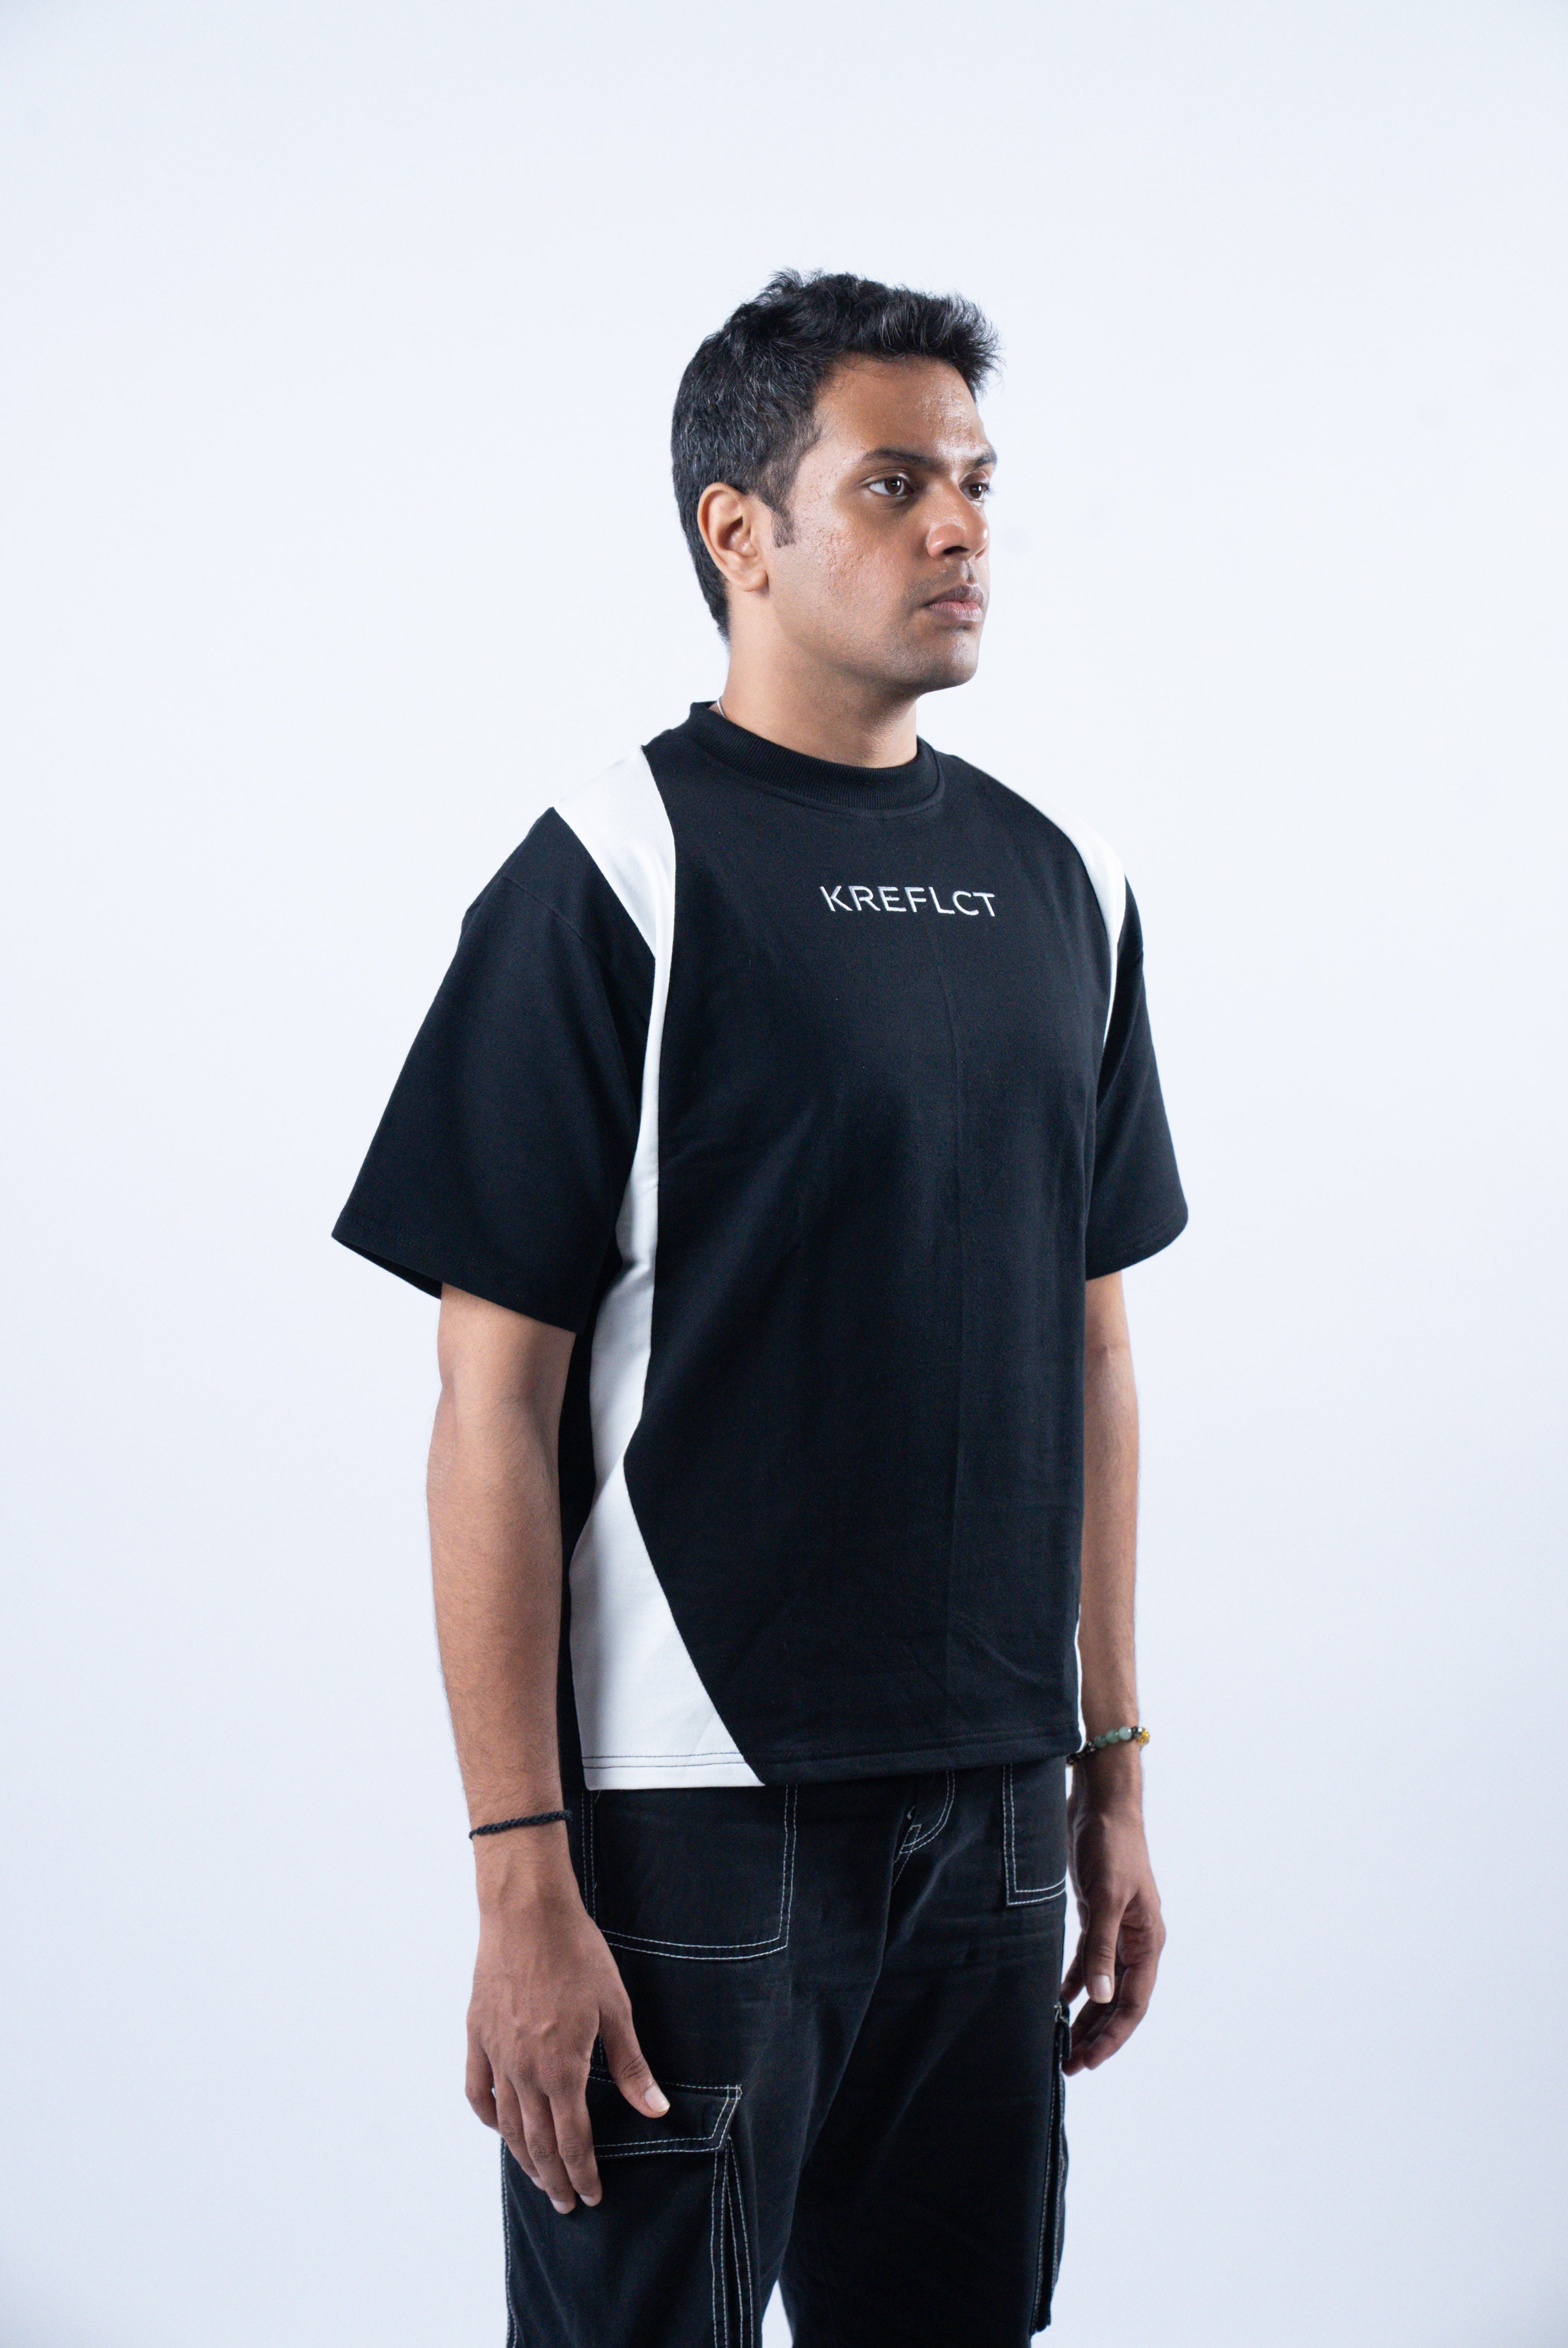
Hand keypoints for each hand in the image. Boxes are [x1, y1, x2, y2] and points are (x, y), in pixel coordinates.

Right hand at [466, 1833, 668, 2213]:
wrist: (528, 1912)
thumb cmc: (578, 1954)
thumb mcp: (616, 2009)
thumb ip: (631, 2066)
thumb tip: (656, 2110)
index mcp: (562, 2069)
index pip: (572, 2140)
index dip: (582, 2173)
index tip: (591, 2196)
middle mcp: (525, 2071)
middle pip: (538, 2142)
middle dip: (554, 2178)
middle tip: (566, 2204)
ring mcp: (497, 2055)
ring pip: (507, 2124)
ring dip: (523, 2158)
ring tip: (538, 2179)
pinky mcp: (478, 2035)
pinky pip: (478, 2090)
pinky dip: (489, 2117)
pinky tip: (500, 2128)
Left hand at [1059, 1753, 1165, 2074]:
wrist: (1103, 1804)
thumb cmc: (1112, 1847)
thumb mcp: (1106, 1899)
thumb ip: (1101, 1949)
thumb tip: (1097, 1999)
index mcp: (1148, 1941)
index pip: (1133, 2002)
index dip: (1113, 2034)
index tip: (1090, 2061)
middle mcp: (1136, 1940)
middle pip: (1119, 2000)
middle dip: (1098, 2033)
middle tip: (1072, 2064)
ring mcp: (1117, 1928)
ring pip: (1103, 1984)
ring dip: (1087, 2013)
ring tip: (1066, 2043)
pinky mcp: (1097, 1914)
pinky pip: (1089, 1960)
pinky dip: (1076, 1981)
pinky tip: (1060, 2000)